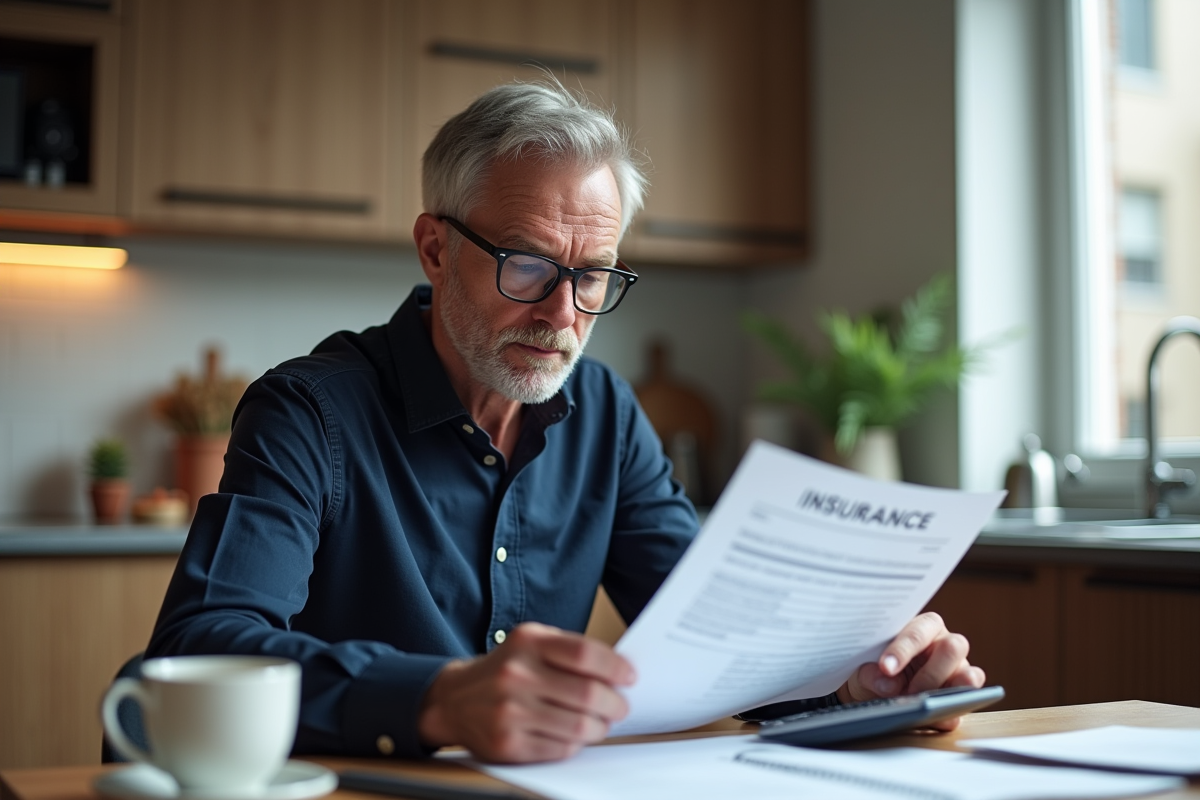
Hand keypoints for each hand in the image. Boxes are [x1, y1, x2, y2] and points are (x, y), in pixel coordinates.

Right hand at [417, 622, 635, 762]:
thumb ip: (570, 650)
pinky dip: (575, 744)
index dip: (615, 668)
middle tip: (619, 707)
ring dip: (599, 728)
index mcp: (527, 642)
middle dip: (614, 704)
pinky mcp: (507, 744)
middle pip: (588, 693)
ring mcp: (510, 711)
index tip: (629, 677)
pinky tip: (572, 735)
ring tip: (599, 723)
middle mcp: (516, 674)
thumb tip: (619, 671)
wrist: (453, 699)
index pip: (585, 654)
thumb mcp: (531, 643)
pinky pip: (561, 749)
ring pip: (580, 726)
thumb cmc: (504, 670)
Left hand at [836, 612, 984, 730]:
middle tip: (908, 692)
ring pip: (969, 674)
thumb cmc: (872, 671)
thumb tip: (888, 684)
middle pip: (953, 647)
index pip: (918, 631)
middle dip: (930, 673)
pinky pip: (969, 701)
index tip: (886, 668)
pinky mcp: (962, 696)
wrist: (872, 695)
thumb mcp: (863, 670)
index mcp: (920, 627)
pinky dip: (954, 711)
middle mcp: (944, 644)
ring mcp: (958, 670)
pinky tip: (937, 717)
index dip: (903, 649)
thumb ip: (871, 674)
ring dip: (947, 691)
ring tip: (925, 703)